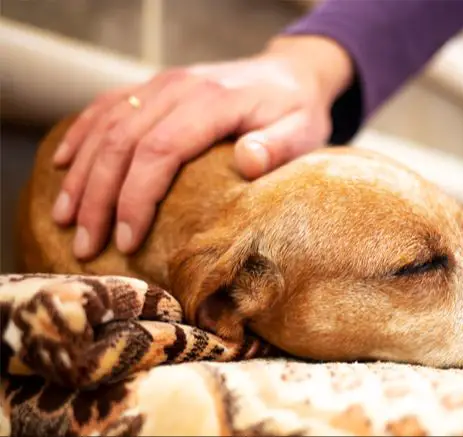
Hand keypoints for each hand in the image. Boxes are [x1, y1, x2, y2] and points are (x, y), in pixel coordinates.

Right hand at [51, 36, 352, 259]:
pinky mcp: (155, 87)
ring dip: (81, 173)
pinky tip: (62, 165)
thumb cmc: (298, 111)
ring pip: (106, 126)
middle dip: (99, 197)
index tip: (126, 239)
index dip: (136, 197)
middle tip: (87, 244)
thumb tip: (248, 161)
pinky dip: (81, 136)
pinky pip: (106, 106)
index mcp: (214, 101)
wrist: (290, 74)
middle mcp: (180, 87)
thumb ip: (278, 146)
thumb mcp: (303, 131)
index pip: (160, 151)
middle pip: (123, 143)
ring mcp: (163, 84)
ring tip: (65, 218)